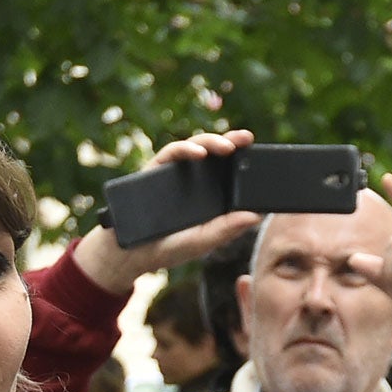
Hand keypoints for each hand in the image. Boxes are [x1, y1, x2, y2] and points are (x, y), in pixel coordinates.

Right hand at [74, 128, 263, 295]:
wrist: (132, 253)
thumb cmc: (170, 248)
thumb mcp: (203, 241)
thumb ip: (227, 229)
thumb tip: (255, 215)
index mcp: (210, 195)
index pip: (230, 173)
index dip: (244, 161)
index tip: (259, 154)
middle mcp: (195, 180)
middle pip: (216, 155)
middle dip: (232, 142)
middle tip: (247, 138)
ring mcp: (176, 172)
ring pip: (197, 147)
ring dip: (212, 141)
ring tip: (227, 147)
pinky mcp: (157, 168)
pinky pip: (173, 152)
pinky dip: (187, 149)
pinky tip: (199, 153)